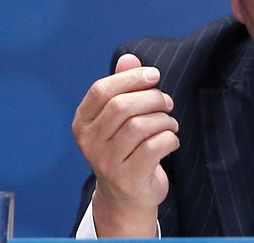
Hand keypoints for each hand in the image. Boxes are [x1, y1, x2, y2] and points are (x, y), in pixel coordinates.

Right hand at [72, 54, 179, 236]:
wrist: (126, 197)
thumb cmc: (126, 148)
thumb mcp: (120, 117)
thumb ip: (123, 85)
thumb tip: (129, 56)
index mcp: (83, 122)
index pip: (101, 91)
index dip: (130, 78)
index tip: (154, 75)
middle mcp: (89, 142)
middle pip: (122, 106)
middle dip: (153, 98)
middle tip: (167, 103)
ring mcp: (106, 162)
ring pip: (140, 126)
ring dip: (164, 120)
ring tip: (169, 123)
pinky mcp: (127, 178)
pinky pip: (154, 147)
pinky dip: (170, 138)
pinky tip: (170, 140)